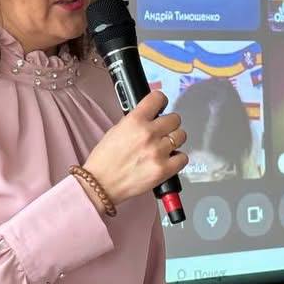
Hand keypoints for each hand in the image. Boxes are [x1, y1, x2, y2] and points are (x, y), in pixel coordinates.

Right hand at [83, 90, 187, 205]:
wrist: (100, 184)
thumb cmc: (104, 160)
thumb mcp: (116, 130)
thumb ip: (136, 122)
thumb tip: (151, 118)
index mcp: (134, 120)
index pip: (158, 98)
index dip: (161, 102)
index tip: (161, 106)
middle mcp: (148, 134)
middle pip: (175, 119)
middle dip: (169, 124)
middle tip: (163, 131)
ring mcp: (158, 152)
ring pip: (180, 136)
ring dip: (174, 140)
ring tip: (164, 147)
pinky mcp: (164, 169)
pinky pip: (183, 158)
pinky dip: (177, 159)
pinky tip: (167, 160)